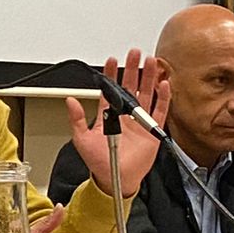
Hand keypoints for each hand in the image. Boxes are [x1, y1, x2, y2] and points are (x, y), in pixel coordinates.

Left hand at [65, 49, 169, 196]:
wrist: (116, 178)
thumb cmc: (99, 162)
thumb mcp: (82, 139)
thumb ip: (76, 119)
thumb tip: (69, 100)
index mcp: (108, 115)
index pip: (110, 90)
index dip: (111, 75)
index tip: (113, 60)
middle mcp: (125, 115)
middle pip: (131, 87)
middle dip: (133, 69)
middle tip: (134, 54)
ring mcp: (139, 121)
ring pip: (146, 94)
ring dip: (149, 78)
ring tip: (151, 61)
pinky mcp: (152, 130)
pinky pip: (160, 110)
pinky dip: (163, 97)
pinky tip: (164, 84)